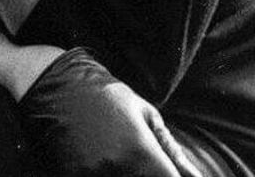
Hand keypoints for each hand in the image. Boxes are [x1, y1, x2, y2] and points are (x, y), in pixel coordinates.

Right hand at [19, 48, 202, 176]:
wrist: (59, 86)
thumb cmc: (107, 96)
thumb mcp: (143, 112)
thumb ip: (170, 148)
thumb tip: (195, 176)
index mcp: (142, 153)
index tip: (167, 173)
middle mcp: (120, 170)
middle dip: (148, 176)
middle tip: (138, 161)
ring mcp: (95, 176)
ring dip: (127, 175)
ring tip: (120, 159)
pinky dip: (103, 176)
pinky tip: (101, 163)